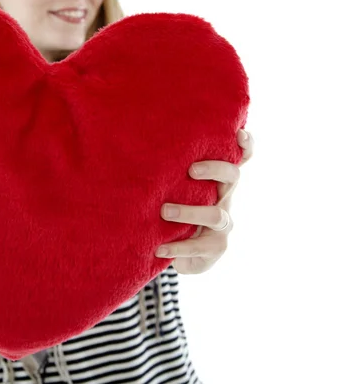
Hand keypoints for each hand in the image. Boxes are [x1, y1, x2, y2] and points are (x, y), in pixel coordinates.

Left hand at [155, 128, 254, 274]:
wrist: (175, 251)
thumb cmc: (171, 210)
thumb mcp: (171, 190)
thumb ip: (167, 174)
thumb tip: (140, 148)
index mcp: (216, 181)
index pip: (238, 160)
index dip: (245, 147)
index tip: (240, 134)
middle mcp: (224, 199)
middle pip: (232, 178)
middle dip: (214, 170)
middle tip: (191, 170)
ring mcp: (223, 226)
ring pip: (215, 215)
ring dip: (190, 212)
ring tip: (165, 211)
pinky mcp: (214, 248)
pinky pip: (198, 247)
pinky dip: (177, 247)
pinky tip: (160, 248)